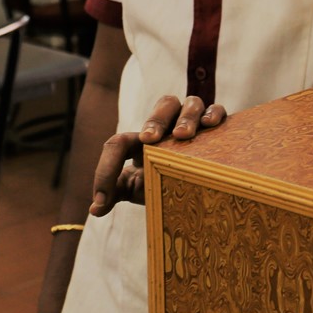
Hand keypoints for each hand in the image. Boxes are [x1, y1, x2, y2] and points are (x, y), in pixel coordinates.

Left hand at [89, 94, 226, 215]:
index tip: (102, 199)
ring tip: (183, 135)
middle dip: (156, 119)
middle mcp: (168, 125)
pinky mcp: (216, 127)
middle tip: (149, 139)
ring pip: (191, 103)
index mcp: (141, 140)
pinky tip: (209, 125)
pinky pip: (218, 110)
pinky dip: (214, 113)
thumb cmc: (159, 181)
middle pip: (164, 104)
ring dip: (187, 117)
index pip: (118, 142)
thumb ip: (113, 193)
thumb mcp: (134, 188)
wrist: (190, 183)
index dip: (105, 169)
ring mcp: (194, 123)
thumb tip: (95, 209)